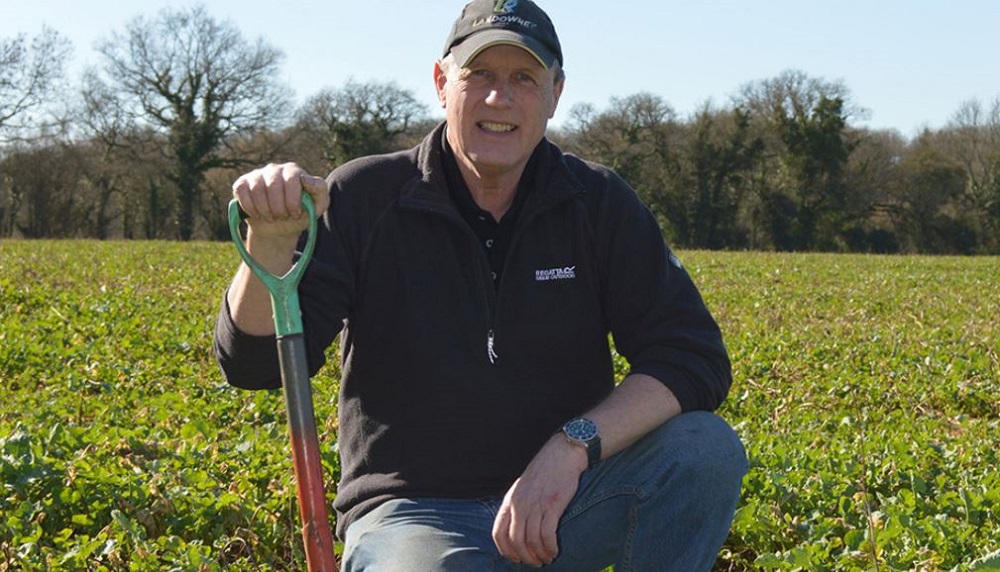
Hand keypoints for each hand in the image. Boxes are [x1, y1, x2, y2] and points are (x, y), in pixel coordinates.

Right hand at [231, 162, 329, 240]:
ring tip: (272, 217)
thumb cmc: (301, 214)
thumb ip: (319, 189)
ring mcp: (257, 175)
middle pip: (273, 185)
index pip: (292, 179)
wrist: (279, 227)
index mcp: (293, 171)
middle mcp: (274, 169)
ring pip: (257, 189)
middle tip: (283, 217)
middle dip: (279, 207)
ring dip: (265, 210)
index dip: (293, 200)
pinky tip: (258, 215)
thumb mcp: (318, 205)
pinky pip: (241, 192)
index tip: (295, 214)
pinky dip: (250, 208)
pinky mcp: (242, 184)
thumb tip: (304, 179)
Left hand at [493, 435, 586, 566]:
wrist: (561, 454)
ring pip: (532, 541)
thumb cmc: (543, 471)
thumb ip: (517, 506)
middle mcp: (520, 504)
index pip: (498, 533)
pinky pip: (547, 534)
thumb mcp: (521, 487)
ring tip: (548, 558)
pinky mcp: (553, 505)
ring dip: (540, 555)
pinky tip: (555, 550)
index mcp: (510, 501)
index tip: (516, 559)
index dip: (506, 551)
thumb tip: (517, 529)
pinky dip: (550, 547)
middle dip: (525, 557)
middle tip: (535, 563)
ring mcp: (535, 505)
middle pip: (515, 541)